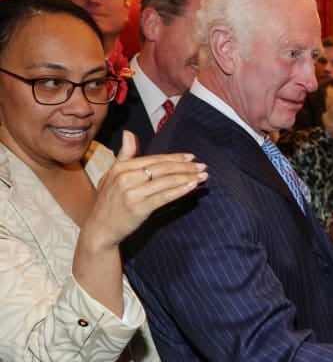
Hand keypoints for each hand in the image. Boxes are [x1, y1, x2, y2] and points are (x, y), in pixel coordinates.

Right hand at [83, 132, 207, 248]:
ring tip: (203, 176)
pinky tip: (192, 187)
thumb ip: (125, 155)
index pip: (154, 159)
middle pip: (163, 168)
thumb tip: (129, 133)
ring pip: (167, 181)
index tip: (191, 157)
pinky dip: (180, 190)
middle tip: (203, 166)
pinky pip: (165, 196)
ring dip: (188, 177)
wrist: (101, 228)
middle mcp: (125, 177)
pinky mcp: (139, 208)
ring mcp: (132, 193)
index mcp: (120, 167)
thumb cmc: (109, 201)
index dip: (175, 157)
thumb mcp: (112, 175)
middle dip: (186, 167)